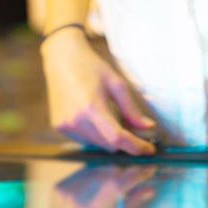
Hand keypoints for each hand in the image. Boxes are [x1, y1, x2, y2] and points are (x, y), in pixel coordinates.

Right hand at [40, 28, 156, 154]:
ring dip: (107, 138)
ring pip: (96, 145)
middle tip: (131, 126)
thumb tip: (149, 127)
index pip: (117, 138)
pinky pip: (84, 139)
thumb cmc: (90, 66)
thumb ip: (131, 109)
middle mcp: (76, 121)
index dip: (136, 146)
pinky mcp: (59, 126)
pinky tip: (92, 115)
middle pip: (108, 145)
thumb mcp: (115, 83)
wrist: (62, 58)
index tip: (149, 149)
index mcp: (92, 107)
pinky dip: (94, 134)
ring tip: (107, 114)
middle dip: (123, 141)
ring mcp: (65, 125)